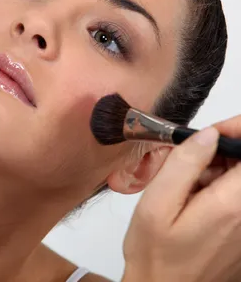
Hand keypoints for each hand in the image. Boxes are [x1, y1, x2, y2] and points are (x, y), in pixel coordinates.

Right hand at [123, 116, 240, 281]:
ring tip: (184, 189)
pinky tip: (192, 202)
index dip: (234, 131)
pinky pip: (237, 198)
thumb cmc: (155, 255)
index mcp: (230, 204)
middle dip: (221, 152)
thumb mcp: (156, 204)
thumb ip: (182, 165)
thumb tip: (206, 135)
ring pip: (240, 181)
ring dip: (218, 172)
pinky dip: (218, 189)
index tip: (210, 131)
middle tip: (187, 161)